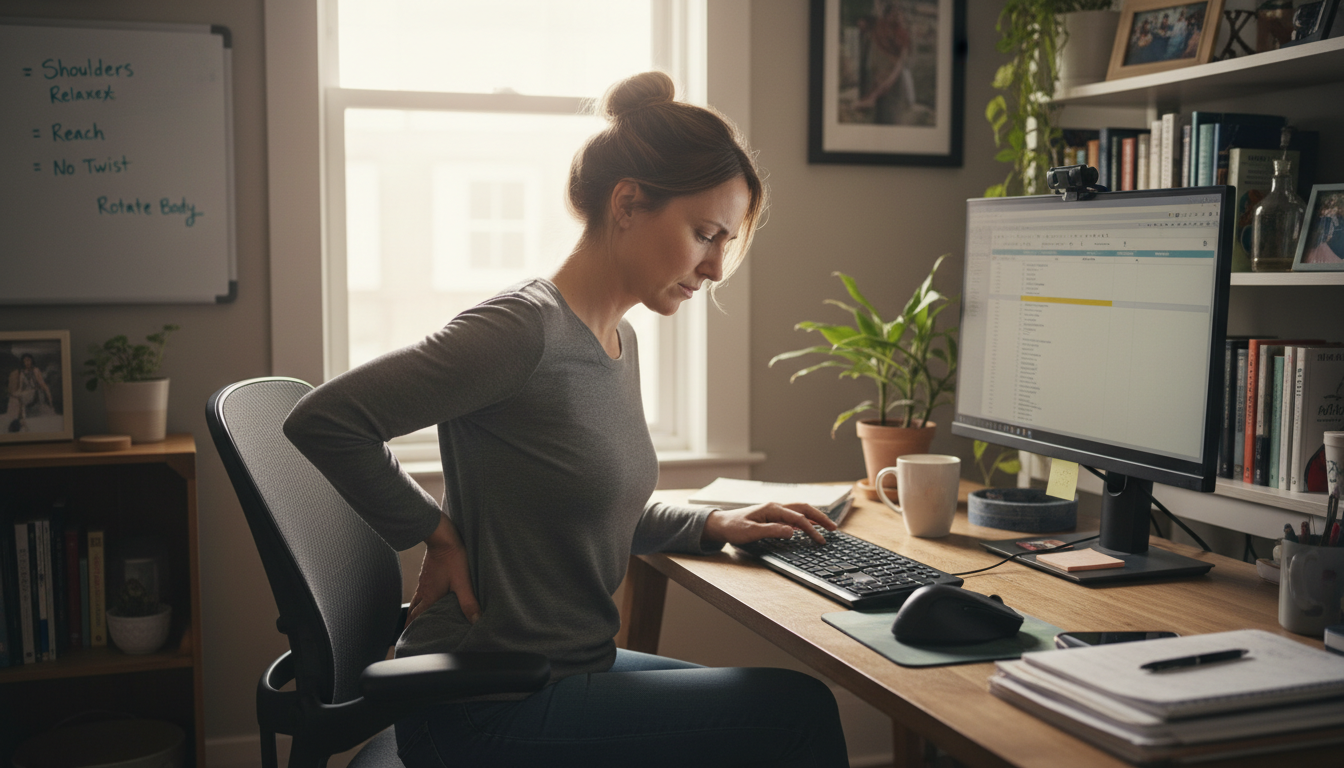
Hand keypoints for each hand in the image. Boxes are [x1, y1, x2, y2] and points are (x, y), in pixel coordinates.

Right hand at [407, 513, 479, 624]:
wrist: (442, 536)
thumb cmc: (452, 558)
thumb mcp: (463, 582)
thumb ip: (468, 602)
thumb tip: (475, 620)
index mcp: (429, 596)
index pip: (417, 618)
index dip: (413, 630)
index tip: (409, 641)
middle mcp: (423, 591)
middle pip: (413, 611)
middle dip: (410, 624)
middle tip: (409, 634)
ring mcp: (424, 581)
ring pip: (415, 601)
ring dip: (414, 612)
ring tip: (415, 620)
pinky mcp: (427, 573)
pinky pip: (420, 590)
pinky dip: (420, 599)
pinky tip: (427, 597)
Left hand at [702, 502, 836, 545]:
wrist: (721, 524)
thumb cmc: (734, 528)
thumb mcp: (751, 532)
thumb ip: (772, 531)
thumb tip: (792, 531)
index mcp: (772, 509)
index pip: (798, 518)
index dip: (812, 529)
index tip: (821, 540)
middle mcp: (775, 507)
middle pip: (804, 508)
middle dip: (820, 517)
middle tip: (833, 528)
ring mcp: (775, 510)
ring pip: (800, 510)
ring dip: (815, 516)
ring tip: (828, 526)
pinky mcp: (773, 515)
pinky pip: (794, 515)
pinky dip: (806, 518)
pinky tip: (811, 525)